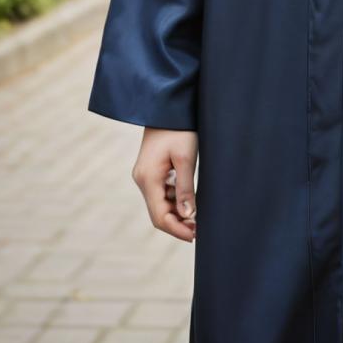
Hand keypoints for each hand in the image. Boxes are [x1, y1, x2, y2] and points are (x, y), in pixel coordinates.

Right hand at [132, 127, 197, 241]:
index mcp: (148, 179)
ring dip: (177, 213)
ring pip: (160, 204)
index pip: (159, 216)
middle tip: (200, 229)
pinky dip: (174, 201)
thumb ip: (186, 188)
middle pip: (158, 212)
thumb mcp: (186, 158)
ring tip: (198, 218)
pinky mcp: (151, 170)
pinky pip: (161, 193)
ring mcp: (145, 175)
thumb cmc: (179, 129)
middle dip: (178, 223)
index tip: (195, 236)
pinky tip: (190, 202)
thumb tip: (188, 215)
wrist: (168, 106)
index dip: (177, 229)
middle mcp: (143, 180)